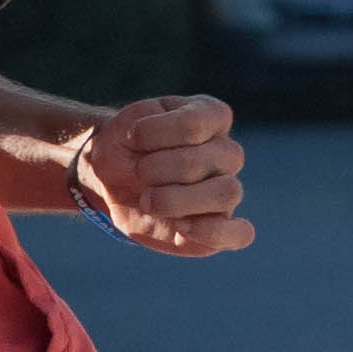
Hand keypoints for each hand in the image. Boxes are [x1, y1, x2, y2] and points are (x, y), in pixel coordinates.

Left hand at [68, 94, 259, 256]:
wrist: (112, 176)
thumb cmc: (125, 146)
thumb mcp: (126, 125)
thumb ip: (146, 133)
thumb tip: (164, 166)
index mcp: (212, 117)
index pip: (196, 123)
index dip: (158, 132)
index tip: (133, 135)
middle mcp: (226, 152)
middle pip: (210, 159)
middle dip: (161, 168)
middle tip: (138, 171)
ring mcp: (226, 189)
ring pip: (227, 193)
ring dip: (177, 200)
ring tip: (147, 201)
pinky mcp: (218, 226)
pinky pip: (240, 234)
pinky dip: (214, 233)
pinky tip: (181, 230)